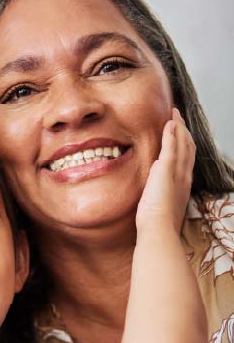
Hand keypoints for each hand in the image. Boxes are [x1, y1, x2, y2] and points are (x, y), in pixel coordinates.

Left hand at [136, 108, 194, 232]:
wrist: (159, 228)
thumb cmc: (156, 223)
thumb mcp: (160, 204)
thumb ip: (159, 190)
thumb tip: (154, 177)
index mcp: (182, 185)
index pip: (186, 159)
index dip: (184, 145)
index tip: (178, 134)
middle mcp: (184, 176)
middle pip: (188, 148)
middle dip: (184, 131)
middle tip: (178, 118)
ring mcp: (177, 172)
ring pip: (182, 143)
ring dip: (178, 127)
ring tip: (174, 114)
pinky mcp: (167, 170)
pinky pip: (171, 146)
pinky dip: (172, 133)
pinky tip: (170, 122)